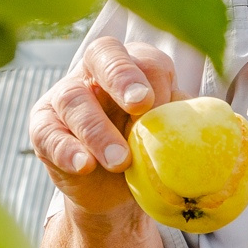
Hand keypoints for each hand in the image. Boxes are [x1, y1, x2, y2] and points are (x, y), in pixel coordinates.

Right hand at [29, 37, 184, 214]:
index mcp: (134, 64)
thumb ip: (180, 118)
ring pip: (74, 99)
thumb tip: (204, 115)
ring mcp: (64, 96)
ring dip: (98, 130)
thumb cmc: (148, 149)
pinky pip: (49, 134)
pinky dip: (67, 150)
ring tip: (120, 161)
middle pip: (103, 55)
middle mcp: (95, 71)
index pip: (143, 58)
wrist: (115, 192)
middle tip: (140, 103)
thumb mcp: (170, 133)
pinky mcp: (43, 127)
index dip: (152, 79)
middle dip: (122, 76)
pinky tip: (84, 165)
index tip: (156, 105)